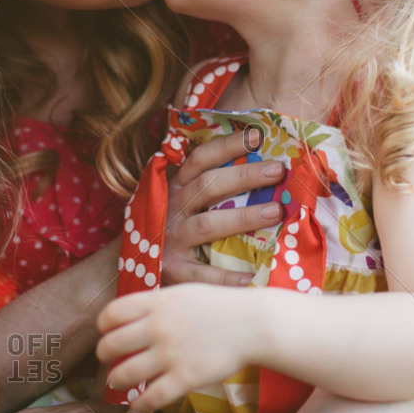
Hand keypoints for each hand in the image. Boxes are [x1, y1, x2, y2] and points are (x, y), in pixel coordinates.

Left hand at [97, 285, 255, 412]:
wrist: (253, 324)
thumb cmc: (219, 307)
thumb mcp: (183, 293)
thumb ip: (155, 304)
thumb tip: (127, 316)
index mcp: (158, 302)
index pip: (111, 313)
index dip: (103, 326)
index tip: (108, 332)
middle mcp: (159, 327)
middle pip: (110, 345)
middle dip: (104, 355)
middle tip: (109, 359)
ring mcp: (171, 354)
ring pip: (123, 374)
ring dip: (116, 380)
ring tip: (120, 381)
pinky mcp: (185, 378)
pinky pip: (150, 398)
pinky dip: (138, 404)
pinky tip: (137, 404)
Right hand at [160, 132, 284, 286]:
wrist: (135, 266)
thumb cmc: (172, 228)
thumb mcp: (182, 201)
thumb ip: (210, 185)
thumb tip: (262, 165)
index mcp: (174, 187)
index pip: (200, 159)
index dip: (227, 145)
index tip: (258, 135)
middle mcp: (171, 209)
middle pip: (207, 186)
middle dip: (244, 176)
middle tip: (278, 171)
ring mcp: (170, 239)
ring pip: (207, 224)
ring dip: (243, 217)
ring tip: (275, 212)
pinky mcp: (172, 271)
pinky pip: (202, 273)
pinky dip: (226, 276)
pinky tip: (253, 277)